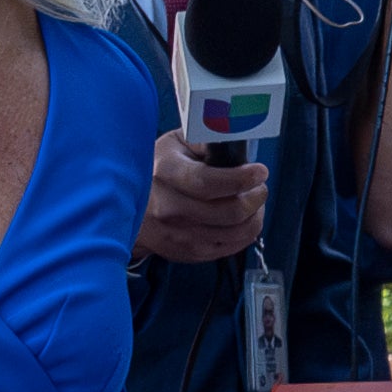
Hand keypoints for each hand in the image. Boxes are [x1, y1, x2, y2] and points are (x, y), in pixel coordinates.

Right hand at [135, 132, 266, 263]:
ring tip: (253, 200)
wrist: (132, 210)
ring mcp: (179, 234)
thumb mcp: (175, 143)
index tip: (259, 171)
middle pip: (229, 211)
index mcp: (165, 173)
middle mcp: (169, 208)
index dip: (240, 179)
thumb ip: (205, 139)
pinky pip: (232, 247)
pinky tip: (243, 217)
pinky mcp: (189, 252)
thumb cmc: (159, 170)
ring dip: (254, 215)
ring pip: (236, 232)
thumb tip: (235, 138)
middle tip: (258, 186)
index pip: (207, 182)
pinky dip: (246, 232)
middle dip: (255, 197)